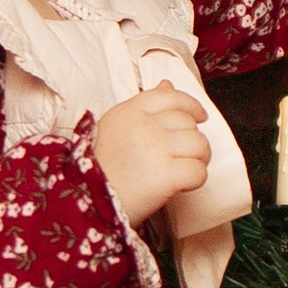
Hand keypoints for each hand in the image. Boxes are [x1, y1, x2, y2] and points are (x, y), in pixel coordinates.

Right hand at [94, 89, 212, 226]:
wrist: (87, 202)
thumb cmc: (100, 170)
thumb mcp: (115, 127)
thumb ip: (144, 107)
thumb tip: (167, 85)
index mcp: (129, 111)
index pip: (171, 96)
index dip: (191, 105)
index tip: (200, 116)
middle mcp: (143, 125)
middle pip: (188, 122)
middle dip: (192, 139)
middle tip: (184, 156)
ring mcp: (156, 148)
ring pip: (199, 144)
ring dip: (198, 158)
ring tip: (185, 169)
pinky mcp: (166, 174)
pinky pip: (198, 171)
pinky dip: (196, 179)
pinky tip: (183, 185)